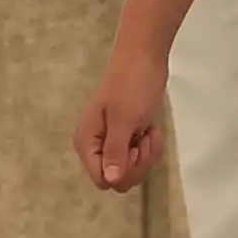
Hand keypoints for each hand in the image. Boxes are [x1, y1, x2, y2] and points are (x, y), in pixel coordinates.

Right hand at [75, 36, 168, 193]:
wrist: (144, 58)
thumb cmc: (132, 86)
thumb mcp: (124, 120)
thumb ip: (115, 152)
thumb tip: (110, 180)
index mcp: (87, 142)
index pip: (101, 179)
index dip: (122, 171)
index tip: (134, 148)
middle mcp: (95, 146)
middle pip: (118, 179)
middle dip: (137, 163)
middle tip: (143, 139)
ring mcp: (111, 142)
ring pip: (131, 170)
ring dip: (146, 155)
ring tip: (148, 131)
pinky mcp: (126, 137)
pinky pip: (138, 157)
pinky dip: (149, 147)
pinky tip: (150, 129)